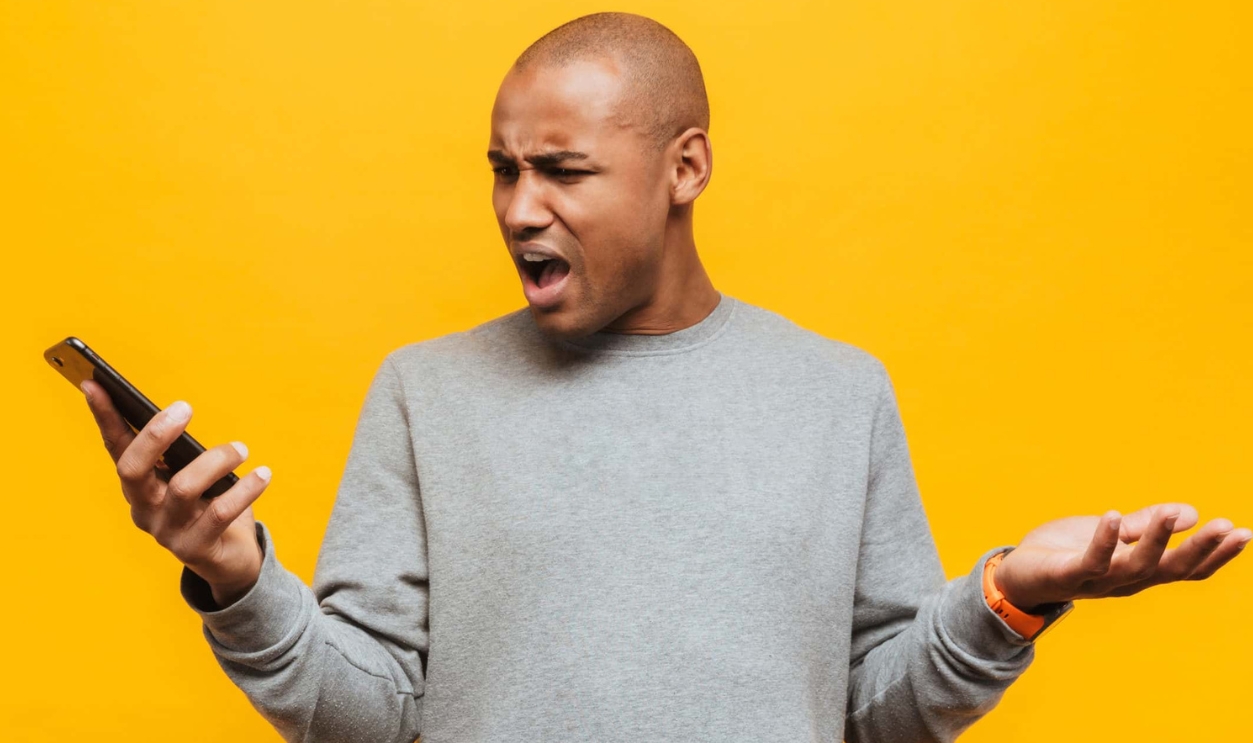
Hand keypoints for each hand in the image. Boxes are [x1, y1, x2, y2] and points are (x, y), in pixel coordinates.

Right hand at [81, 379, 270, 607]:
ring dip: (216, 460)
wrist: (232, 560)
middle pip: (134, 469)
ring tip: (241, 449)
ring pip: (182, 488)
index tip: (93, 382)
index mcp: (139, 485)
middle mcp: (144, 508)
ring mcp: (166, 531)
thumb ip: (182, 451)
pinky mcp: (195, 549)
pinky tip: (263, 474)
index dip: (105, 416)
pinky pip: (219, 513)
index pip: (116, 447)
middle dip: (156, 434)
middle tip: (185, 407)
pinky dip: (244, 490)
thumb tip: (179, 413)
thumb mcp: (193, 474)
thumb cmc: (211, 505)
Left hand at [993, 503, 1250, 611]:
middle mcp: (1125, 581)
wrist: (1017, 574)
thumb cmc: (1066, 552)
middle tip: (1228, 527)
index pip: (1186, 569)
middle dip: (1201, 550)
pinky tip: (1115, 515)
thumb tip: (1190, 513)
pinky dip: (1105, 539)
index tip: (1245, 533)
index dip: (1216, 555)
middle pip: (1171, 571)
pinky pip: (1091, 559)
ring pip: (1136, 565)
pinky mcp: (1068, 574)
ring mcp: (1098, 581)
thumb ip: (1147, 524)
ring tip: (1171, 513)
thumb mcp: (1112, 533)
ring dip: (1156, 539)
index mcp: (1140, 571)